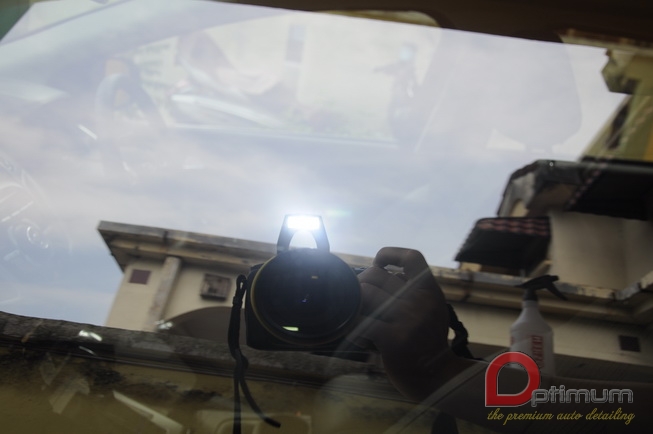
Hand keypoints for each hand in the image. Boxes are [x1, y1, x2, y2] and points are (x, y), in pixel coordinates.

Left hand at [349, 247, 450, 399]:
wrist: (435, 377)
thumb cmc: (425, 340)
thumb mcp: (430, 308)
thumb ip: (411, 289)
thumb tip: (375, 269)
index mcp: (429, 290)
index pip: (411, 257)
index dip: (390, 254)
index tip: (379, 263)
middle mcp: (419, 301)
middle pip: (376, 274)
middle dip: (361, 283)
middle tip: (362, 299)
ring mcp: (406, 318)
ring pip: (365, 293)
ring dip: (356, 305)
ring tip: (361, 318)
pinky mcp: (392, 338)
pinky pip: (360, 320)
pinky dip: (353, 327)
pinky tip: (362, 338)